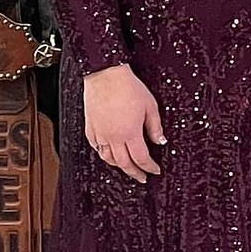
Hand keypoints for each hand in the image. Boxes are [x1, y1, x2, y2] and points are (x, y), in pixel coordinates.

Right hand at [83, 63, 165, 181]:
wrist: (105, 74)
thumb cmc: (127, 86)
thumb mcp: (149, 106)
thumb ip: (155, 126)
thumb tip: (160, 141)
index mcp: (129, 133)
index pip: (141, 158)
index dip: (149, 167)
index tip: (154, 170)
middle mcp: (113, 137)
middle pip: (124, 163)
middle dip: (135, 172)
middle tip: (141, 177)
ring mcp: (100, 133)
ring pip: (108, 158)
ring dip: (119, 166)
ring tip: (127, 167)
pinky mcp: (90, 127)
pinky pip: (96, 147)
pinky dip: (103, 154)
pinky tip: (108, 153)